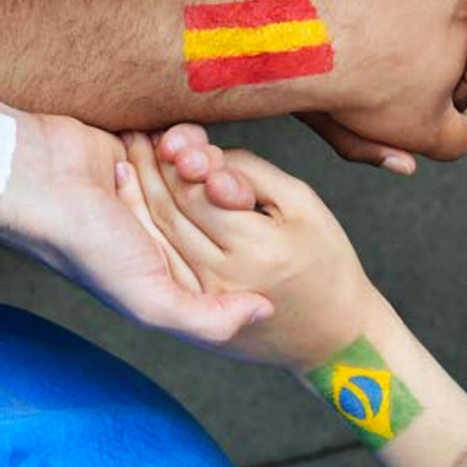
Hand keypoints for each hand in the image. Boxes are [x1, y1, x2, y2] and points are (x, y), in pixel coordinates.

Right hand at [0, 115, 270, 345]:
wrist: (36, 178)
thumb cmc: (86, 245)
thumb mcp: (150, 300)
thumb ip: (207, 320)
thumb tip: (266, 312)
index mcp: (174, 270)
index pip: (235, 249)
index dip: (239, 219)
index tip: (228, 198)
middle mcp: (169, 233)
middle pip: (227, 205)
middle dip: (221, 182)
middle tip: (201, 172)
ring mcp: (160, 192)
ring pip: (213, 171)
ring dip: (202, 155)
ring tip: (176, 154)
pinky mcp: (150, 154)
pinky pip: (191, 142)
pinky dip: (186, 137)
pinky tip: (165, 140)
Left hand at [120, 126, 378, 365]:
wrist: (331, 336)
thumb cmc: (327, 261)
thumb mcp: (306, 206)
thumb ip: (257, 176)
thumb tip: (208, 157)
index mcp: (259, 247)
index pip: (199, 192)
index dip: (180, 157)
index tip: (174, 131)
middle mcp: (224, 277)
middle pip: (171, 212)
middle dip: (153, 167)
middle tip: (144, 133)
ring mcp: (204, 298)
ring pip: (158, 235)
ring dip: (139, 191)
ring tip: (134, 153)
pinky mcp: (194, 311)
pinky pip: (159, 260)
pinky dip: (143, 225)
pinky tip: (135, 196)